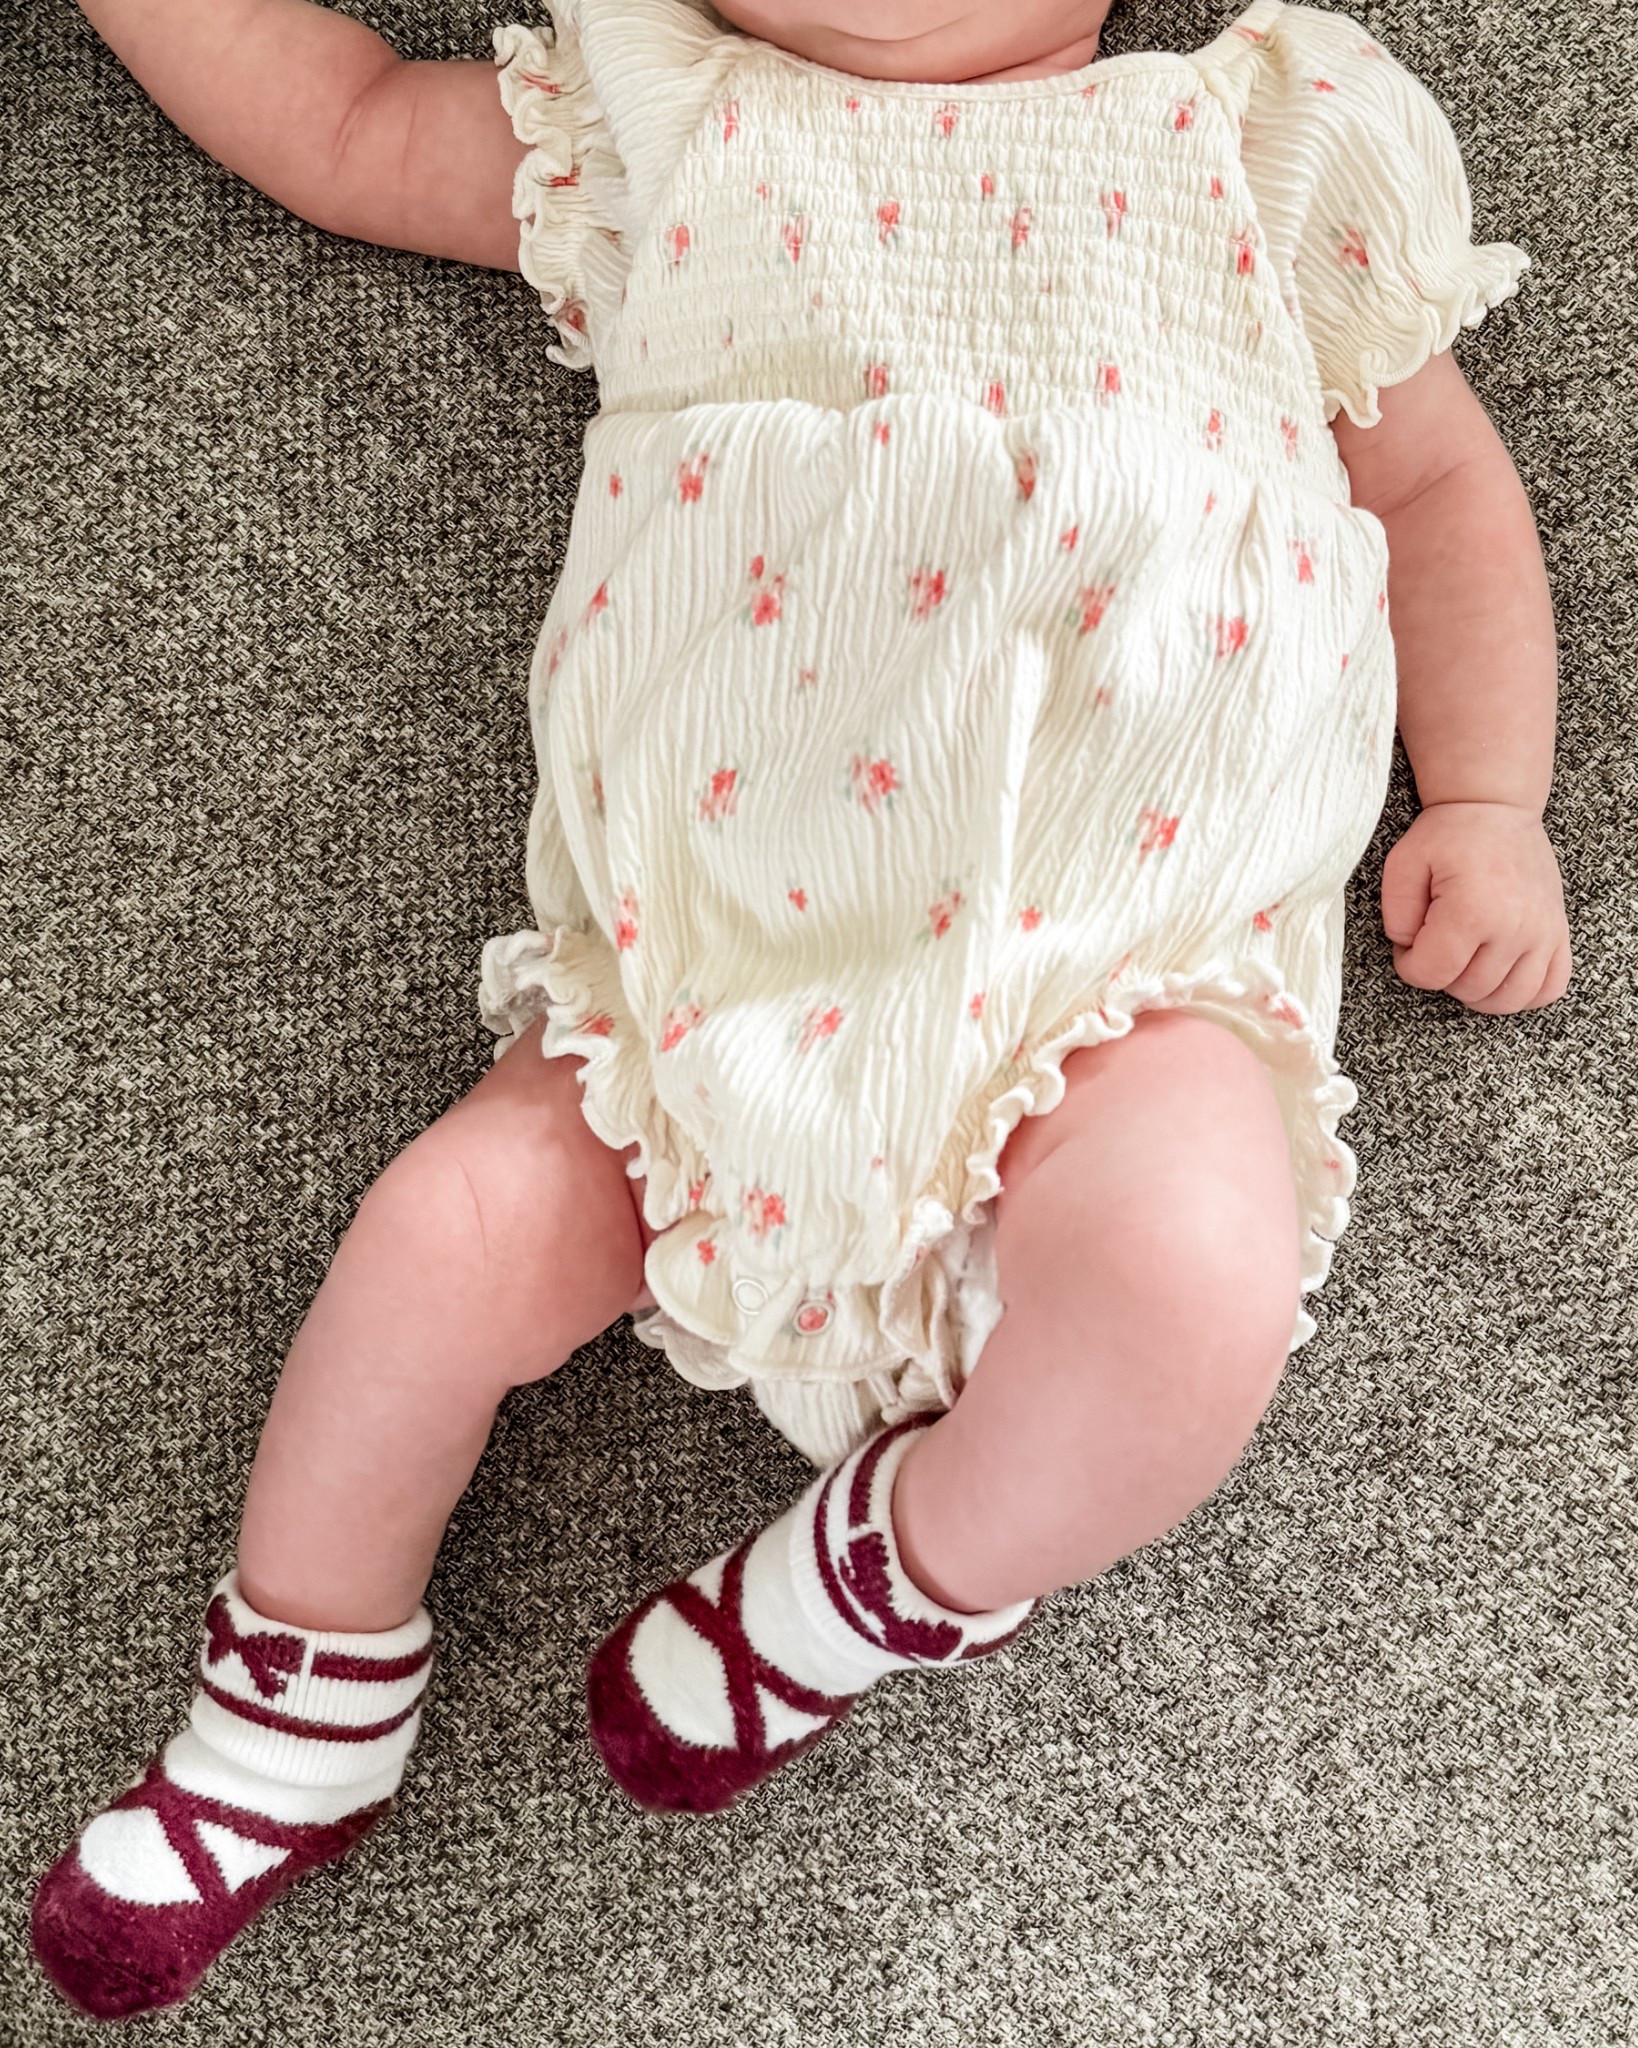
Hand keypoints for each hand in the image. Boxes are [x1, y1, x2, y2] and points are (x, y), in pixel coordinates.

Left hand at [1380, 802, 1571, 1013]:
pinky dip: (1524, 994)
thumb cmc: (1449, 835)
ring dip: (1478, 992)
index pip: (1431, 974)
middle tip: (1436, 943)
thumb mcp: (1403, 865)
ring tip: (1464, 963)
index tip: (1410, 943)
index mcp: (1472, 911)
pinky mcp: (1558, 933)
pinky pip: (1549, 988)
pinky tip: (1501, 975)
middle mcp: (1514, 928)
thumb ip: (1396, 916)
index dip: (1409, 965)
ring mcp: (1542, 933)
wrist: (1496, 808)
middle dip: (1441, 975)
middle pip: (1468, 989)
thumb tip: (1412, 950)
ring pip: (1509, 999)